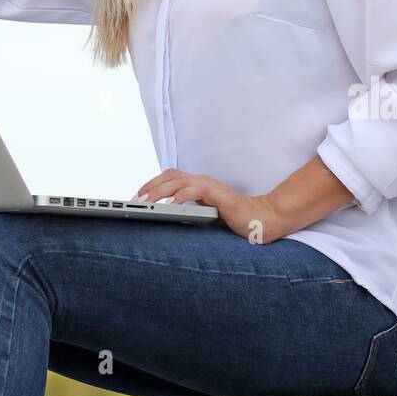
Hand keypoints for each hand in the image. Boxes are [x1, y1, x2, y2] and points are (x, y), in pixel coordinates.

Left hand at [129, 169, 289, 242]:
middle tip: (136, 197)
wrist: (260, 218)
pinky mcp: (217, 193)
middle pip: (170, 175)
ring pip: (178, 180)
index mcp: (197, 186)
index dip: (153, 183)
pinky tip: (171, 202)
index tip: (138, 195)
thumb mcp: (206, 216)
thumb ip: (190, 214)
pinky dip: (181, 194)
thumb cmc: (234, 219)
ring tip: (147, 199)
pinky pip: (195, 189)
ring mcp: (209, 185)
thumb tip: (168, 221)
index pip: (170, 177)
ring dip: (160, 189)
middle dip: (150, 184)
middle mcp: (201, 181)